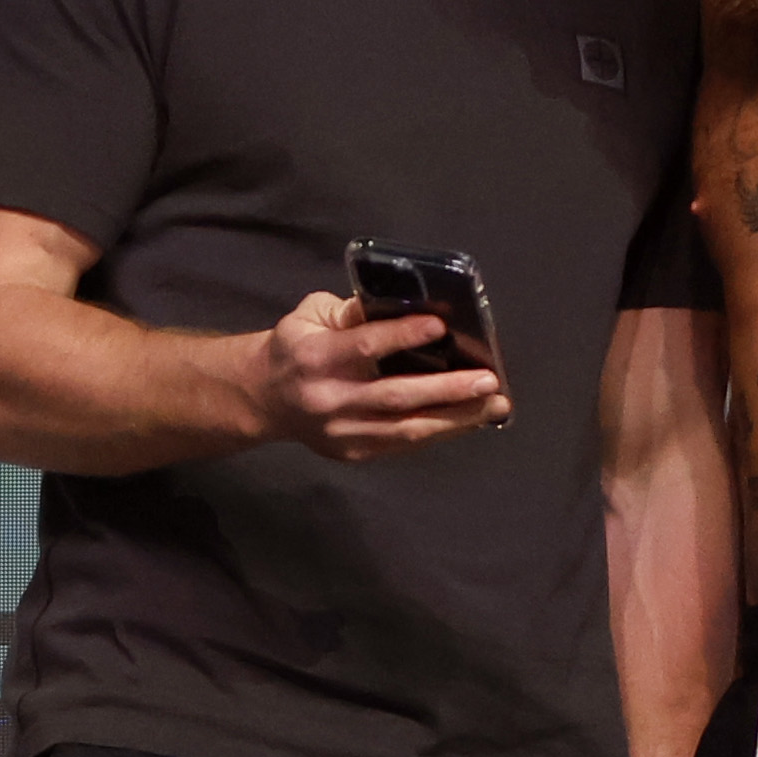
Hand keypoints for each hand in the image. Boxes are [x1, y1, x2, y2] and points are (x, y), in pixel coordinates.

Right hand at [250, 290, 509, 461]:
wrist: (263, 399)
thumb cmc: (296, 348)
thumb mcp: (312, 315)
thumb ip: (352, 311)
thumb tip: (403, 303)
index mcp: (316, 357)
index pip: (365, 346)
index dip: (403, 336)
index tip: (439, 327)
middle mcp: (330, 399)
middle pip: (396, 396)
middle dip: (448, 389)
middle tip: (489, 380)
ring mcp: (342, 432)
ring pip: (407, 430)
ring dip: (457, 418)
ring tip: (495, 405)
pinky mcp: (353, 452)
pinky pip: (404, 444)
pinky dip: (440, 431)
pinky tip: (469, 419)